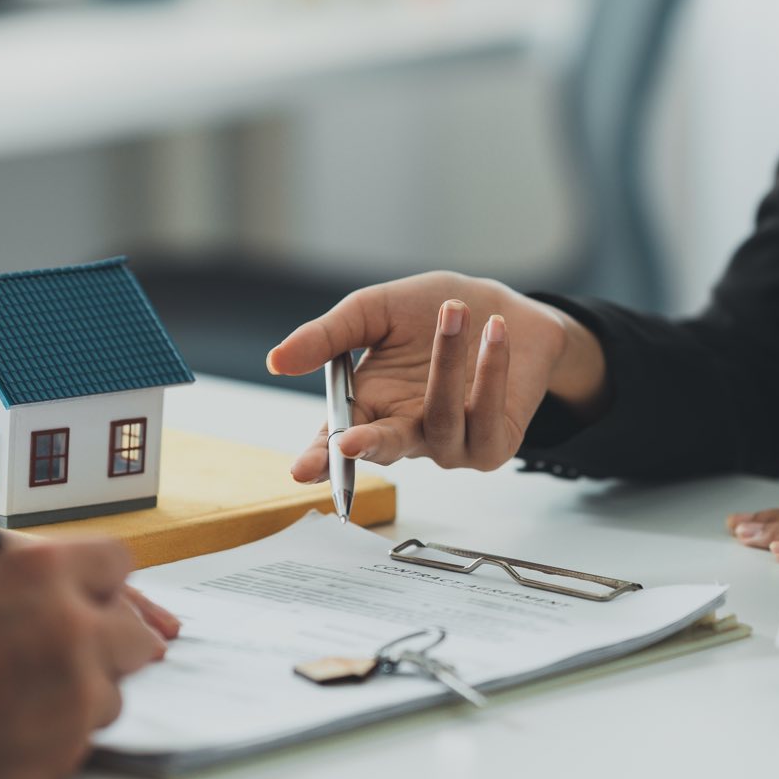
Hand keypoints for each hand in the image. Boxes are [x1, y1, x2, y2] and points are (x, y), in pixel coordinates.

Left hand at [0, 501, 179, 656]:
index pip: (10, 560)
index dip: (70, 594)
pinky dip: (61, 601)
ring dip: (94, 598)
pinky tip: (93, 629)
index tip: (113, 621)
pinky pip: (17, 582)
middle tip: (161, 637)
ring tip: (151, 633)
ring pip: (41, 570)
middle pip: (45, 562)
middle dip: (107, 596)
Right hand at [0, 536, 166, 778]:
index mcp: (36, 570)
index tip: (88, 597)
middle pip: (132, 630)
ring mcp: (74, 691)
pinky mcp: (67, 749)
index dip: (97, 582)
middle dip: (105, 641)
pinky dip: (57, 735)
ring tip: (20, 696)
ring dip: (81, 693)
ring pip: (113, 689)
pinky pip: (85, 736)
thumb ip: (16, 583)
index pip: (114, 561)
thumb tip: (58, 588)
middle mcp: (67, 624)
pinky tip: (8, 729)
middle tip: (65, 652)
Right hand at [267, 271, 608, 479]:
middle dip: (365, 447)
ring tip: (454, 310)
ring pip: (440, 420)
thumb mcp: (372, 312)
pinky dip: (490, 372)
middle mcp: (407, 432)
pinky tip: (495, 332)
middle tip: (349, 442)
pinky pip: (485, 418)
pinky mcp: (492, 444)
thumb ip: (327, 337)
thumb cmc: (431, 314)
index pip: (337, 441)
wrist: (502, 310)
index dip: (320, 458)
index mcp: (370, 407)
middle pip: (382, 450)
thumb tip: (276, 360)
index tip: (301, 469)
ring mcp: (450, 444)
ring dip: (446, 362)